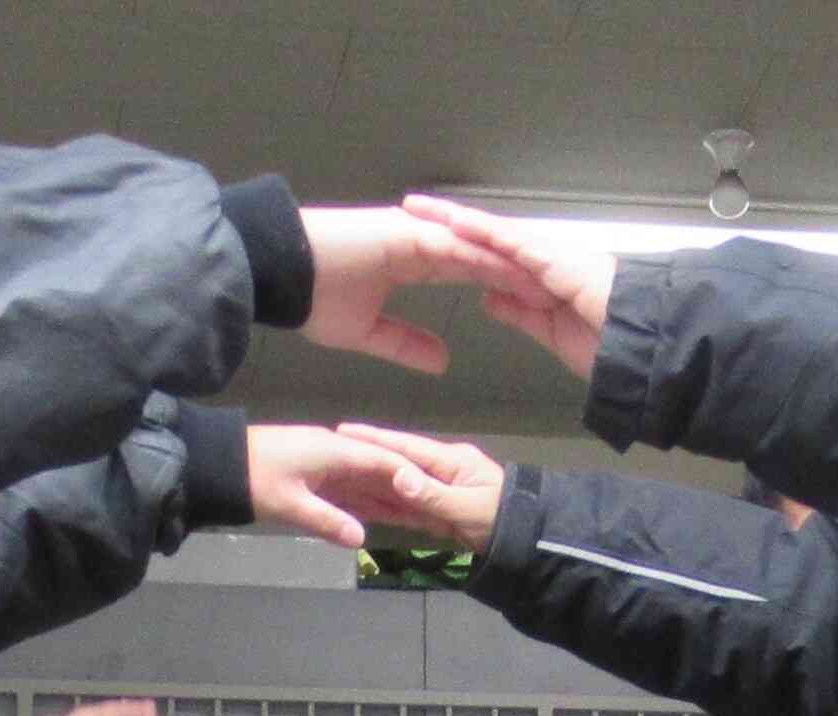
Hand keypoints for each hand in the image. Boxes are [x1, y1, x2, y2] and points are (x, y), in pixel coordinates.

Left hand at [245, 421, 463, 549]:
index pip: (383, 461)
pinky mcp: (311, 475)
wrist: (217, 465)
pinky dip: (362, 502)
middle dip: (404, 490)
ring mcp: (323, 463)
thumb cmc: (253, 479)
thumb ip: (327, 521)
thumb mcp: (290, 504)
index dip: (410, 476)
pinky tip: (379, 515)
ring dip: (387, 498)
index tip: (436, 491)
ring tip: (415, 515)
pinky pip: (345, 489)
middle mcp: (335, 452)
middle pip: (378, 471)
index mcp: (335, 451)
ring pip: (363, 482)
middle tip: (433, 508)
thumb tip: (361, 538)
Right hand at [294, 205, 529, 373]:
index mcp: (413, 261)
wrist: (282, 275)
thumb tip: (441, 361)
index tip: (530, 303)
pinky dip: (482, 260)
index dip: (500, 286)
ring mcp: (416, 233)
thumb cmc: (313, 300)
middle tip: (555, 290)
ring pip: (474, 250)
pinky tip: (510, 272)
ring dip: (509, 267)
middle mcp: (421, 242)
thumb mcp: (368, 333)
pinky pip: (454, 248)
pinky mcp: (408, 234)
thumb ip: (407, 344)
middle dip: (517, 274)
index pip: (468, 272)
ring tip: (544, 283)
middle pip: (481, 257)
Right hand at [332, 426, 510, 551]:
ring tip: (339, 479)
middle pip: (398, 464)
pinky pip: (408, 509)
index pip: (406, 447)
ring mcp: (440, 492)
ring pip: (399, 487)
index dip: (375, 439)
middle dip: (367, 458)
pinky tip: (364, 506)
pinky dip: (386, 507)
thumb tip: (399, 478)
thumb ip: (432, 495)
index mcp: (451, 461)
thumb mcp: (468, 508)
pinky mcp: (439, 513)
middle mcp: (442, 471)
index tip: (345, 431)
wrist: (526, 542)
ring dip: (371, 484)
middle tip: (332, 451)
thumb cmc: (502, 520)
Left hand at [401, 197, 619, 376]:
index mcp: (539, 277)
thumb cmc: (609, 345)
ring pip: (497, 232)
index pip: (488, 253)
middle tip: (411, 206)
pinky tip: (461, 225)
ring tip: (423, 208)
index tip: (420, 236)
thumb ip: (518, 312)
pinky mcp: (560, 262)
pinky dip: (488, 234)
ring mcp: (552, 257)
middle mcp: (543, 259)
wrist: (645, 349)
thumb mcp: (549, 331)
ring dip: (460, 219)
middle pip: (487, 234)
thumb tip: (488, 297)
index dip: (454, 242)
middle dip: (448, 220)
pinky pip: (517, 244)